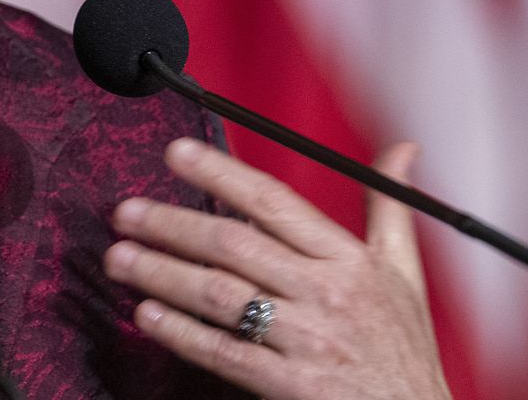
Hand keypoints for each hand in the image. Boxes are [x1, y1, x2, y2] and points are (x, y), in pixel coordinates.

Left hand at [105, 138, 450, 399]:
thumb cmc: (405, 351)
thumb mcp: (406, 274)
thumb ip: (391, 208)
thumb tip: (402, 150)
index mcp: (349, 259)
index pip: (273, 202)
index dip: (221, 173)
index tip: (178, 154)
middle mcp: (326, 293)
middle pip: (234, 245)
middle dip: (172, 224)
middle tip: (127, 212)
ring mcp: (306, 340)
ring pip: (220, 295)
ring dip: (162, 273)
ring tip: (120, 258)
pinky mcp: (289, 384)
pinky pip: (223, 351)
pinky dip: (180, 332)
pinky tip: (147, 315)